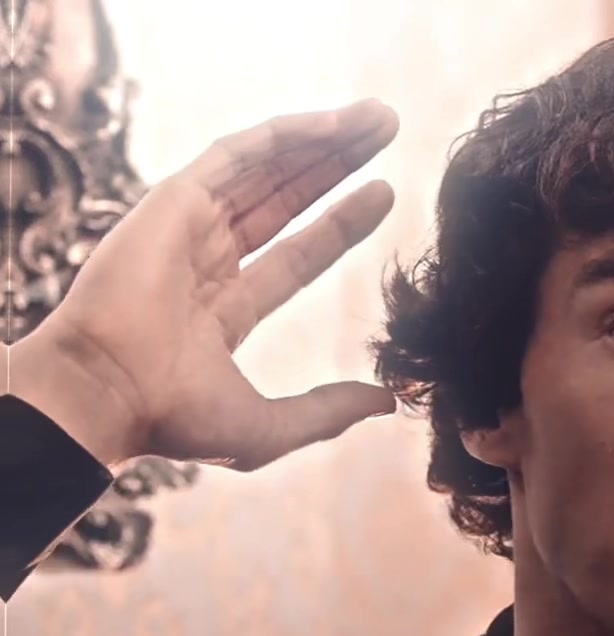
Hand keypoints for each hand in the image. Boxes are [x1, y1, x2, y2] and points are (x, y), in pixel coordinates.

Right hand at [9, 100, 400, 468]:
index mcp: (223, 308)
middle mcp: (205, 259)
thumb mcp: (273, 426)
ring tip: (379, 116)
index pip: (295, 252)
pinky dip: (287, 134)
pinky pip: (239, 152)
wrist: (110, 396)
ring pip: (266, 167)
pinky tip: (335, 124)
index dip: (339, 223)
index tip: (384, 194)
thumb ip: (330, 411)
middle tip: (387, 132)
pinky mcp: (173, 200)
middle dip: (336, 164)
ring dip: (323, 138)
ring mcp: (187, 227)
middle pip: (285, 197)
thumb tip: (388, 402)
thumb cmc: (174, 420)